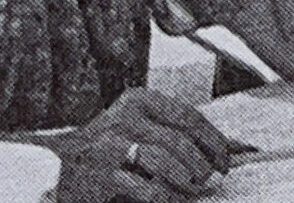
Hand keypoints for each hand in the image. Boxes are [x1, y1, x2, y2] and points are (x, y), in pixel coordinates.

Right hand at [52, 87, 237, 201]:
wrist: (56, 171)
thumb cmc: (110, 152)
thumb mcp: (143, 133)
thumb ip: (180, 135)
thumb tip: (236, 147)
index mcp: (138, 100)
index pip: (189, 116)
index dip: (214, 140)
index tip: (225, 160)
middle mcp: (122, 117)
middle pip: (180, 139)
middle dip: (203, 162)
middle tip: (210, 178)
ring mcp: (108, 144)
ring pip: (165, 160)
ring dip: (186, 179)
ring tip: (191, 187)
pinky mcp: (98, 174)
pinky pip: (146, 187)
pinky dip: (165, 196)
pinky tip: (168, 199)